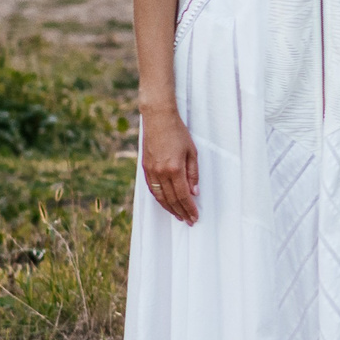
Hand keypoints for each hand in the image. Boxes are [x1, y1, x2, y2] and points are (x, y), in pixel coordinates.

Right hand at [141, 109, 199, 223]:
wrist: (158, 119)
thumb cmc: (178, 133)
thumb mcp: (192, 152)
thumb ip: (193, 174)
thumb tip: (194, 192)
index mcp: (175, 169)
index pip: (183, 196)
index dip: (189, 208)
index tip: (194, 217)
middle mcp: (161, 172)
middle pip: (171, 199)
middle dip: (181, 212)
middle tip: (188, 221)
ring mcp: (151, 171)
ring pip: (160, 197)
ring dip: (169, 209)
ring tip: (178, 216)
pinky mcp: (145, 168)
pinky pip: (152, 189)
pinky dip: (159, 199)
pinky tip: (165, 203)